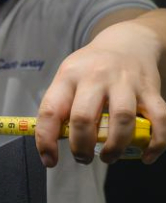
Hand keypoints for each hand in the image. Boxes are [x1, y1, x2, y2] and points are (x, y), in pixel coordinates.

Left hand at [36, 20, 165, 166]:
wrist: (127, 41)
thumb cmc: (91, 67)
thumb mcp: (68, 76)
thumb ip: (61, 105)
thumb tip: (53, 142)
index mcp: (69, 76)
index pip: (51, 110)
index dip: (47, 139)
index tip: (50, 160)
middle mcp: (95, 76)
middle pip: (84, 117)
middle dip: (81, 147)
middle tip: (82, 158)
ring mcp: (125, 82)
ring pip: (122, 120)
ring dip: (114, 147)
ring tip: (108, 157)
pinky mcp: (151, 90)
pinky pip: (159, 120)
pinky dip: (155, 143)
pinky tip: (146, 156)